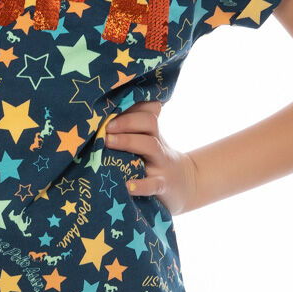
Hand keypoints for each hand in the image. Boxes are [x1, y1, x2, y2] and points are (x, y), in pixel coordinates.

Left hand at [104, 99, 198, 215]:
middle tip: (106, 126)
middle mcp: (158, 145)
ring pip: (150, 146)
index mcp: (153, 133)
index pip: (146, 110)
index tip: (108, 108)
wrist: (187, 185)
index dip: (130, 105)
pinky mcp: (162, 186)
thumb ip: (134, 129)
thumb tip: (105, 117)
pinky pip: (153, 184)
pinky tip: (127, 186)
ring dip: (128, 141)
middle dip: (126, 121)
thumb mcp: (151, 142)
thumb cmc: (157, 161)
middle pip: (149, 122)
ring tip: (107, 141)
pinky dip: (140, 186)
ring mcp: (161, 165)